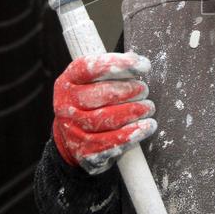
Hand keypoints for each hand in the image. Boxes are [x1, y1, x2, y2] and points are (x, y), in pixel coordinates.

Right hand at [52, 51, 156, 174]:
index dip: (120, 64)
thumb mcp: (93, 81)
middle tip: (144, 90)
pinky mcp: (83, 152)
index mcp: (68, 81)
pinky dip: (132, 135)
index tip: (144, 65)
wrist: (72, 138)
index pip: (91, 68)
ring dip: (134, 112)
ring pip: (107, 119)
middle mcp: (65, 104)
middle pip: (103, 94)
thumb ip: (113, 70)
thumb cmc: (91, 102)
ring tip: (148, 107)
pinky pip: (111, 143)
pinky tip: (146, 127)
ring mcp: (72, 130)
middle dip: (130, 90)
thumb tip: (138, 61)